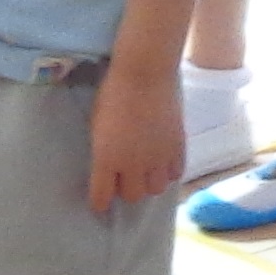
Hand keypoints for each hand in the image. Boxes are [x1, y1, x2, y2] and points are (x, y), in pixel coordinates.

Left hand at [88, 60, 183, 213]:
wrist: (145, 72)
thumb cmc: (113, 93)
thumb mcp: (97, 125)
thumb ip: (103, 151)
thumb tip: (109, 166)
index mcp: (106, 159)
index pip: (101, 198)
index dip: (100, 202)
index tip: (101, 201)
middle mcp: (132, 165)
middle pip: (131, 196)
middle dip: (126, 190)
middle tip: (125, 178)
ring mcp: (158, 157)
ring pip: (155, 189)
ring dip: (149, 182)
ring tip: (147, 170)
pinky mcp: (178, 147)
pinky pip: (175, 174)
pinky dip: (168, 171)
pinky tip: (163, 161)